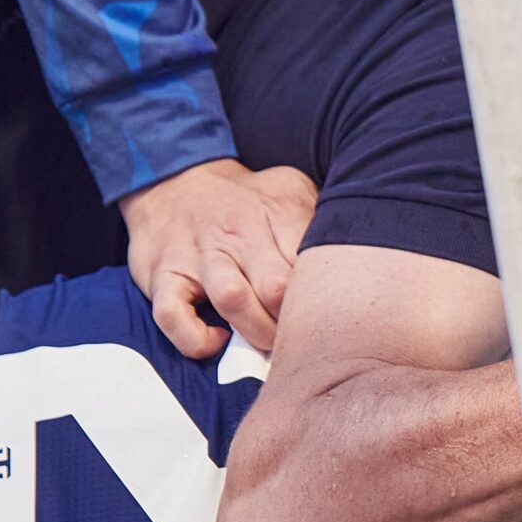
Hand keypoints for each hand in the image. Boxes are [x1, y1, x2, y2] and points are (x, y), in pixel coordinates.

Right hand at [121, 160, 318, 358]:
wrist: (175, 179)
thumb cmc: (246, 199)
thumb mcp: (290, 189)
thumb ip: (320, 219)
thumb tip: (358, 257)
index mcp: (276, 211)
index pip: (311, 258)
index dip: (324, 294)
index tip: (330, 310)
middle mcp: (237, 233)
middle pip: (277, 285)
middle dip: (295, 321)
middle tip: (304, 336)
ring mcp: (198, 256)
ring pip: (232, 299)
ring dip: (256, 331)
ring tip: (270, 342)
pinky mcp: (162, 277)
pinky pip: (173, 317)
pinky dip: (196, 339)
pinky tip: (218, 340)